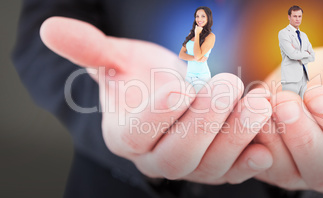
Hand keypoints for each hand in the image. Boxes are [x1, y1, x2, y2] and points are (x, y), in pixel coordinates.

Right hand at [40, 17, 273, 183]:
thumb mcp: (120, 59)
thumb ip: (90, 49)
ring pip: (211, 164)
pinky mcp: (218, 168)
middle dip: (206, 120)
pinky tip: (266, 146)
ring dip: (237, 136)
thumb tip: (50, 28)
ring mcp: (190, 167)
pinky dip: (251, 161)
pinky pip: (235, 172)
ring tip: (256, 103)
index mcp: (126, 135)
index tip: (179, 86)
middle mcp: (156, 159)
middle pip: (178, 153)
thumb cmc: (145, 77)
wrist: (173, 94)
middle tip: (227, 85)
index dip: (157, 113)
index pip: (137, 132)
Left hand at [253, 34, 322, 192]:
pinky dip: (253, 142)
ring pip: (289, 171)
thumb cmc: (310, 82)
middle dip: (303, 133)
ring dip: (275, 136)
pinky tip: (248, 117)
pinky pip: (259, 166)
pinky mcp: (268, 171)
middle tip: (284, 101)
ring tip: (266, 104)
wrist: (277, 91)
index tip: (314, 92)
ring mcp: (296, 174)